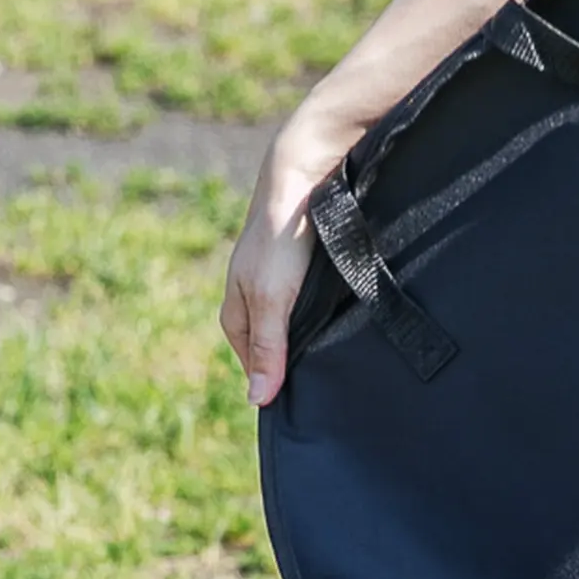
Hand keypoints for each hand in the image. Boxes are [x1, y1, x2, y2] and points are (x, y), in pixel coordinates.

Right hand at [219, 131, 341, 407]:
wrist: (304, 176)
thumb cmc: (283, 240)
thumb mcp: (272, 299)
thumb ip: (267, 348)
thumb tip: (256, 400)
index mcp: (235, 312)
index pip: (253, 364)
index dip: (276, 382)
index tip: (305, 402)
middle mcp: (252, 299)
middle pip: (273, 346)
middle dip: (295, 363)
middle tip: (329, 382)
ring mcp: (275, 283)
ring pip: (294, 326)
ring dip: (314, 338)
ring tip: (340, 354)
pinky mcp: (299, 269)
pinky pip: (311, 304)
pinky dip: (325, 315)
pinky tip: (344, 319)